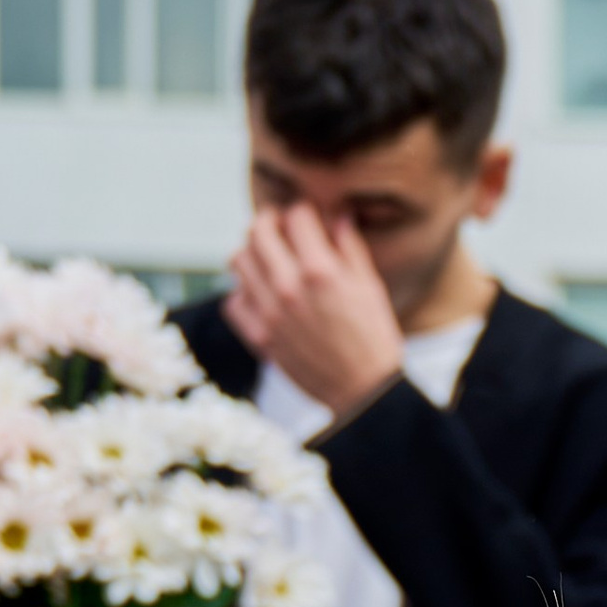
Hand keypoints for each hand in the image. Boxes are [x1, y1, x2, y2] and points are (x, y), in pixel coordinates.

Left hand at [224, 201, 404, 422]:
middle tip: (279, 227)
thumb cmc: (374, 340)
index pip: (296, 216)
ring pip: (239, 260)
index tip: (309, 219)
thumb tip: (339, 216)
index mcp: (321, 271)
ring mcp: (269, 312)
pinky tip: (262, 295)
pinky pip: (233, 300)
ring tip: (268, 260)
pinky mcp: (259, 336)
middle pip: (258, 230)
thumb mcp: (370, 289)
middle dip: (270, 222)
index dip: (304, 212)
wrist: (364, 393)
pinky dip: (243, 292)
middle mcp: (289, 287)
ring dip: (252, 253)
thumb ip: (350, 248)